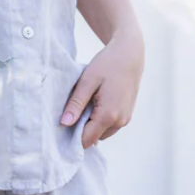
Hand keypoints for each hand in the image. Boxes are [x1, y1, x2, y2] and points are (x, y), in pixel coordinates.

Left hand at [60, 30, 144, 148]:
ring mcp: (126, 119)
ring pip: (102, 133)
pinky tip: (97, 103)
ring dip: (92, 125)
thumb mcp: (87, 82)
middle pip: (94, 138)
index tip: (64, 125)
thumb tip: (64, 124)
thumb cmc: (107, 64)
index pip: (86, 140)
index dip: (73, 136)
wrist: (130, 54)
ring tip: (87, 104)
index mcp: (108, 115)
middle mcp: (120, 121)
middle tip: (75, 109)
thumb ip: (76, 104)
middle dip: (82, 129)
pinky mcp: (128, 115)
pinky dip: (101, 120)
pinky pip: (110, 126)